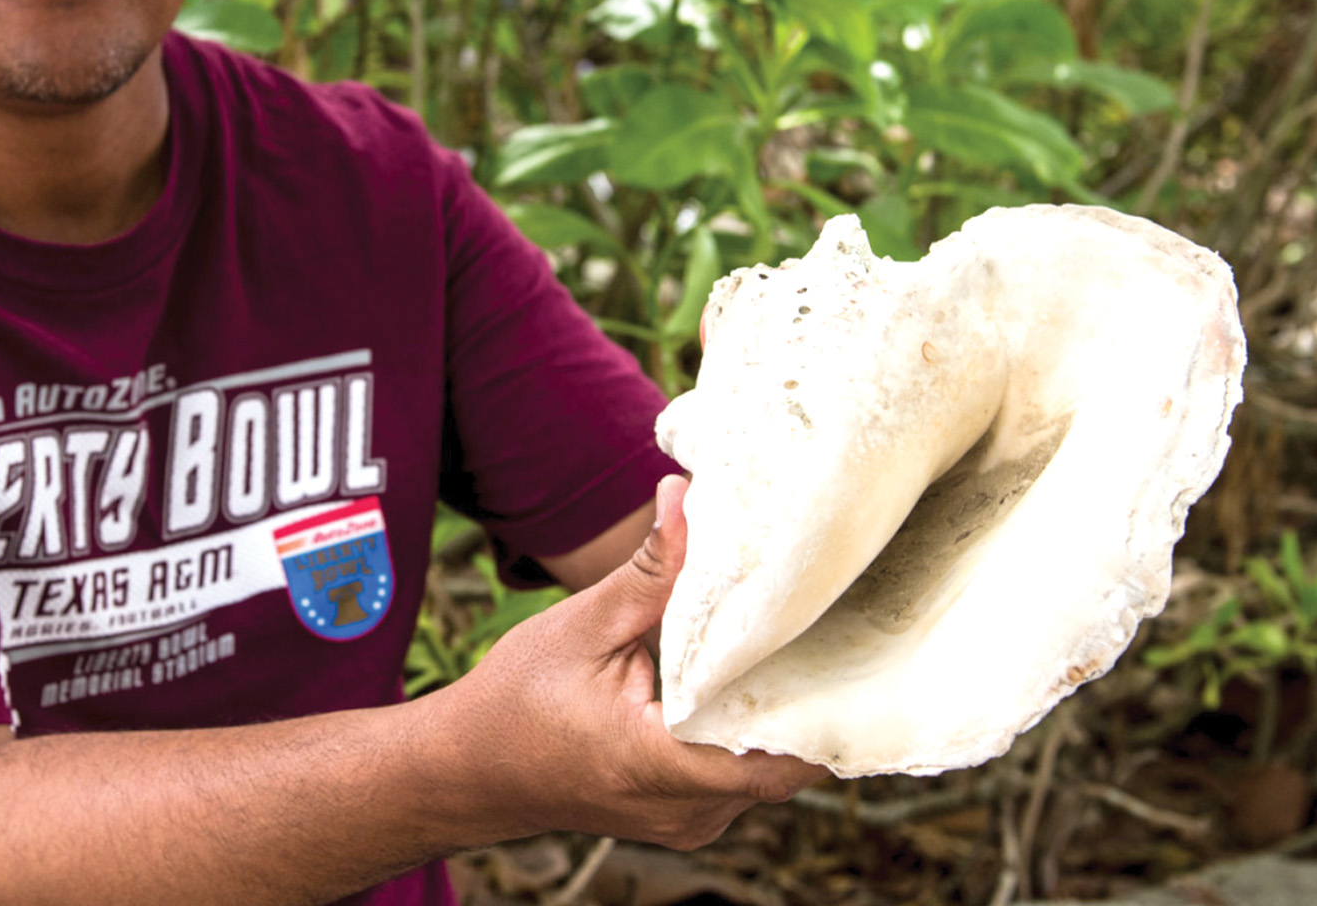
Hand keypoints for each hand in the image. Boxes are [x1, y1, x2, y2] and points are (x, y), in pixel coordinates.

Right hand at [437, 475, 827, 850]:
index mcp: (660, 765)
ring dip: (781, 710)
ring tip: (801, 638)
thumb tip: (686, 496)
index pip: (780, 753)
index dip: (823, 699)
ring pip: (770, 769)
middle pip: (786, 759)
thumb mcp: (583, 626)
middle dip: (810, 692)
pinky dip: (753, 728)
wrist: (470, 768)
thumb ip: (648, 570)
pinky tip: (758, 675)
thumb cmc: (516, 700)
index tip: (846, 637)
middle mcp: (688, 810)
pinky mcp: (689, 814)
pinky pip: (744, 773)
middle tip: (833, 619)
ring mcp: (692, 821)